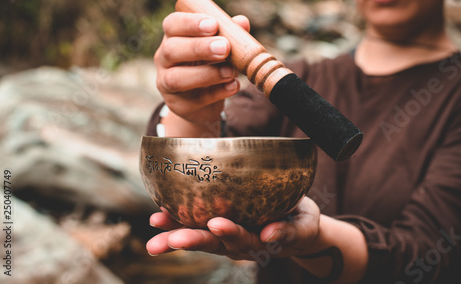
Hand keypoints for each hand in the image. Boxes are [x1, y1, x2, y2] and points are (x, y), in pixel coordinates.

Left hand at [146, 197, 321, 260]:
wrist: (297, 225)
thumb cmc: (302, 222)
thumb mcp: (304, 227)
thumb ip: (289, 232)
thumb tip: (269, 235)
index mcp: (259, 243)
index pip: (242, 239)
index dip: (230, 233)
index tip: (217, 224)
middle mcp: (238, 243)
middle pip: (213, 243)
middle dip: (191, 241)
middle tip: (170, 239)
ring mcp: (226, 236)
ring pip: (199, 236)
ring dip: (176, 232)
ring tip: (156, 225)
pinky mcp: (219, 226)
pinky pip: (196, 225)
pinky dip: (177, 222)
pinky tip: (159, 217)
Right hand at [154, 12, 249, 131]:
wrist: (204, 101)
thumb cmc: (211, 64)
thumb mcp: (220, 47)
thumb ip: (229, 34)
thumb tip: (242, 22)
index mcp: (173, 37)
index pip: (172, 24)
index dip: (190, 23)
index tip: (213, 24)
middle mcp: (164, 59)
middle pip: (171, 50)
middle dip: (199, 47)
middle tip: (224, 47)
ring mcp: (166, 83)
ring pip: (177, 78)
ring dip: (207, 74)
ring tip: (230, 71)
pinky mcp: (178, 105)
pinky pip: (196, 99)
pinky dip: (218, 92)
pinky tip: (233, 86)